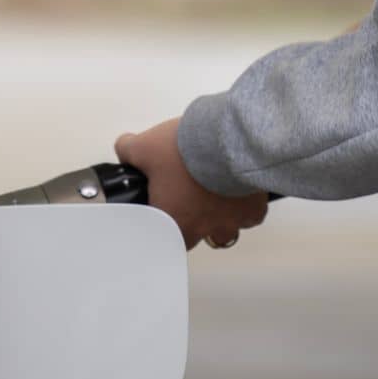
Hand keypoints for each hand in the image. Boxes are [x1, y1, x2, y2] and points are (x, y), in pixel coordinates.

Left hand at [114, 119, 268, 251]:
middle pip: (194, 237)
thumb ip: (129, 150)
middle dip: (190, 221)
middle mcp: (203, 229)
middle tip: (187, 194)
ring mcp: (231, 222)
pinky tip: (239, 191)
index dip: (162, 222)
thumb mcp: (146, 145)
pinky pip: (250, 217)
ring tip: (215, 194)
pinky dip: (246, 208)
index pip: (162, 237)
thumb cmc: (186, 150)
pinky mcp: (254, 210)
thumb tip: (124, 148)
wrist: (228, 140)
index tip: (163, 206)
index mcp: (173, 221)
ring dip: (219, 218)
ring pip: (225, 233)